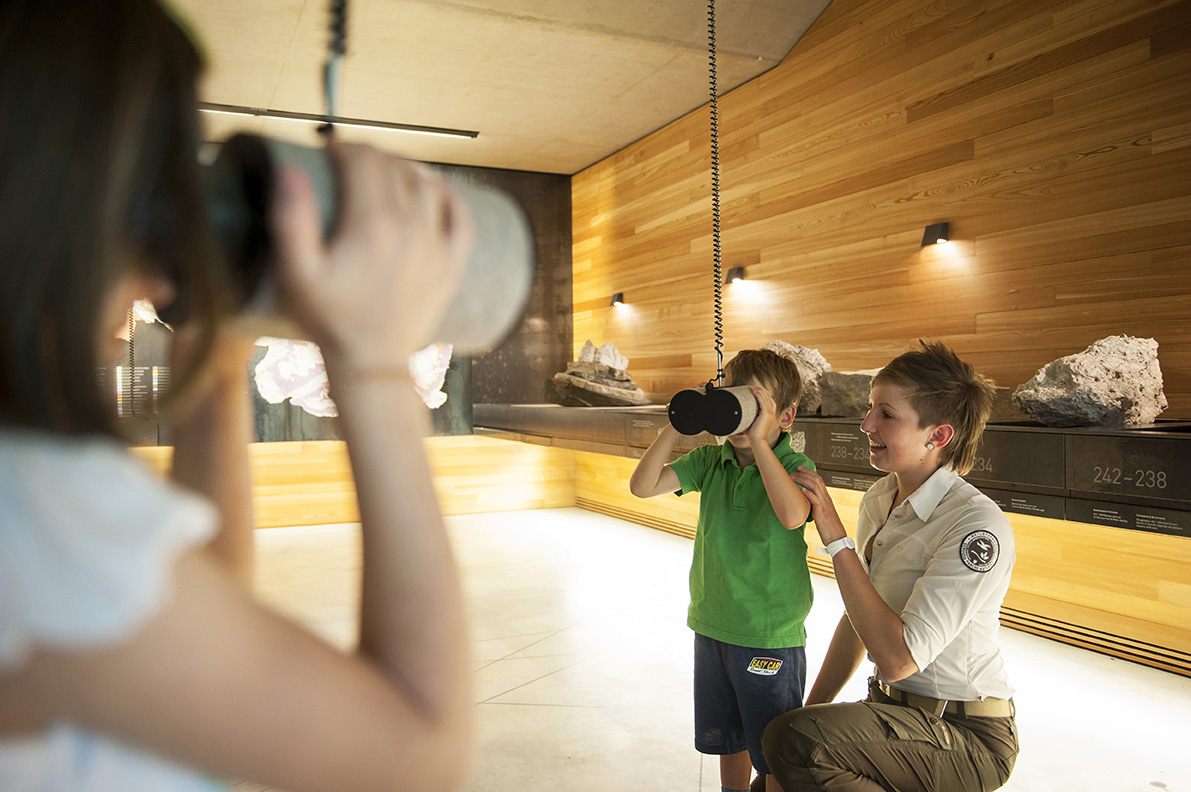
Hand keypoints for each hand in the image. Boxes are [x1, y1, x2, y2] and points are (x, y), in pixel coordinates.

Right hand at [270, 141, 474, 373]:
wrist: (371, 364)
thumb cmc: (330, 320)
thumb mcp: (298, 274)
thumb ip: (292, 220)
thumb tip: (293, 171)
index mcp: (373, 225)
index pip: (364, 160)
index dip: (343, 147)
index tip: (327, 153)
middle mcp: (412, 229)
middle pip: (394, 168)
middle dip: (369, 156)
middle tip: (349, 163)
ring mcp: (436, 247)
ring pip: (427, 184)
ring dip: (404, 170)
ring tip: (382, 174)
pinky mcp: (451, 265)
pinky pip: (462, 218)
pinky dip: (450, 196)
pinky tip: (434, 189)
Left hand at [744, 386, 778, 445]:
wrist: (757, 440)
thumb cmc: (754, 434)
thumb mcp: (753, 422)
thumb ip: (750, 417)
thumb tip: (740, 413)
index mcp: (770, 415)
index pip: (769, 401)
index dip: (764, 394)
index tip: (756, 391)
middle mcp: (772, 413)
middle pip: (768, 397)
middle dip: (761, 391)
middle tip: (753, 388)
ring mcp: (770, 413)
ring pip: (766, 398)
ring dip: (759, 391)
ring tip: (752, 388)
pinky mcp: (766, 414)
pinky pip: (763, 401)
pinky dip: (759, 395)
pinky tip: (754, 392)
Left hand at [791, 466, 847, 543]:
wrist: (837, 538)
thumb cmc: (829, 528)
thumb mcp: (821, 513)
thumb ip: (815, 506)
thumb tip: (804, 502)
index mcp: (826, 498)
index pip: (819, 480)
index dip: (809, 473)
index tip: (800, 468)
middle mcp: (826, 499)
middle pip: (817, 480)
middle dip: (805, 473)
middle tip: (794, 470)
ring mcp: (824, 505)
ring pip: (816, 487)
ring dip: (803, 480)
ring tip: (793, 478)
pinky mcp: (821, 513)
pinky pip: (816, 500)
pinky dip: (808, 494)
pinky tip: (801, 490)